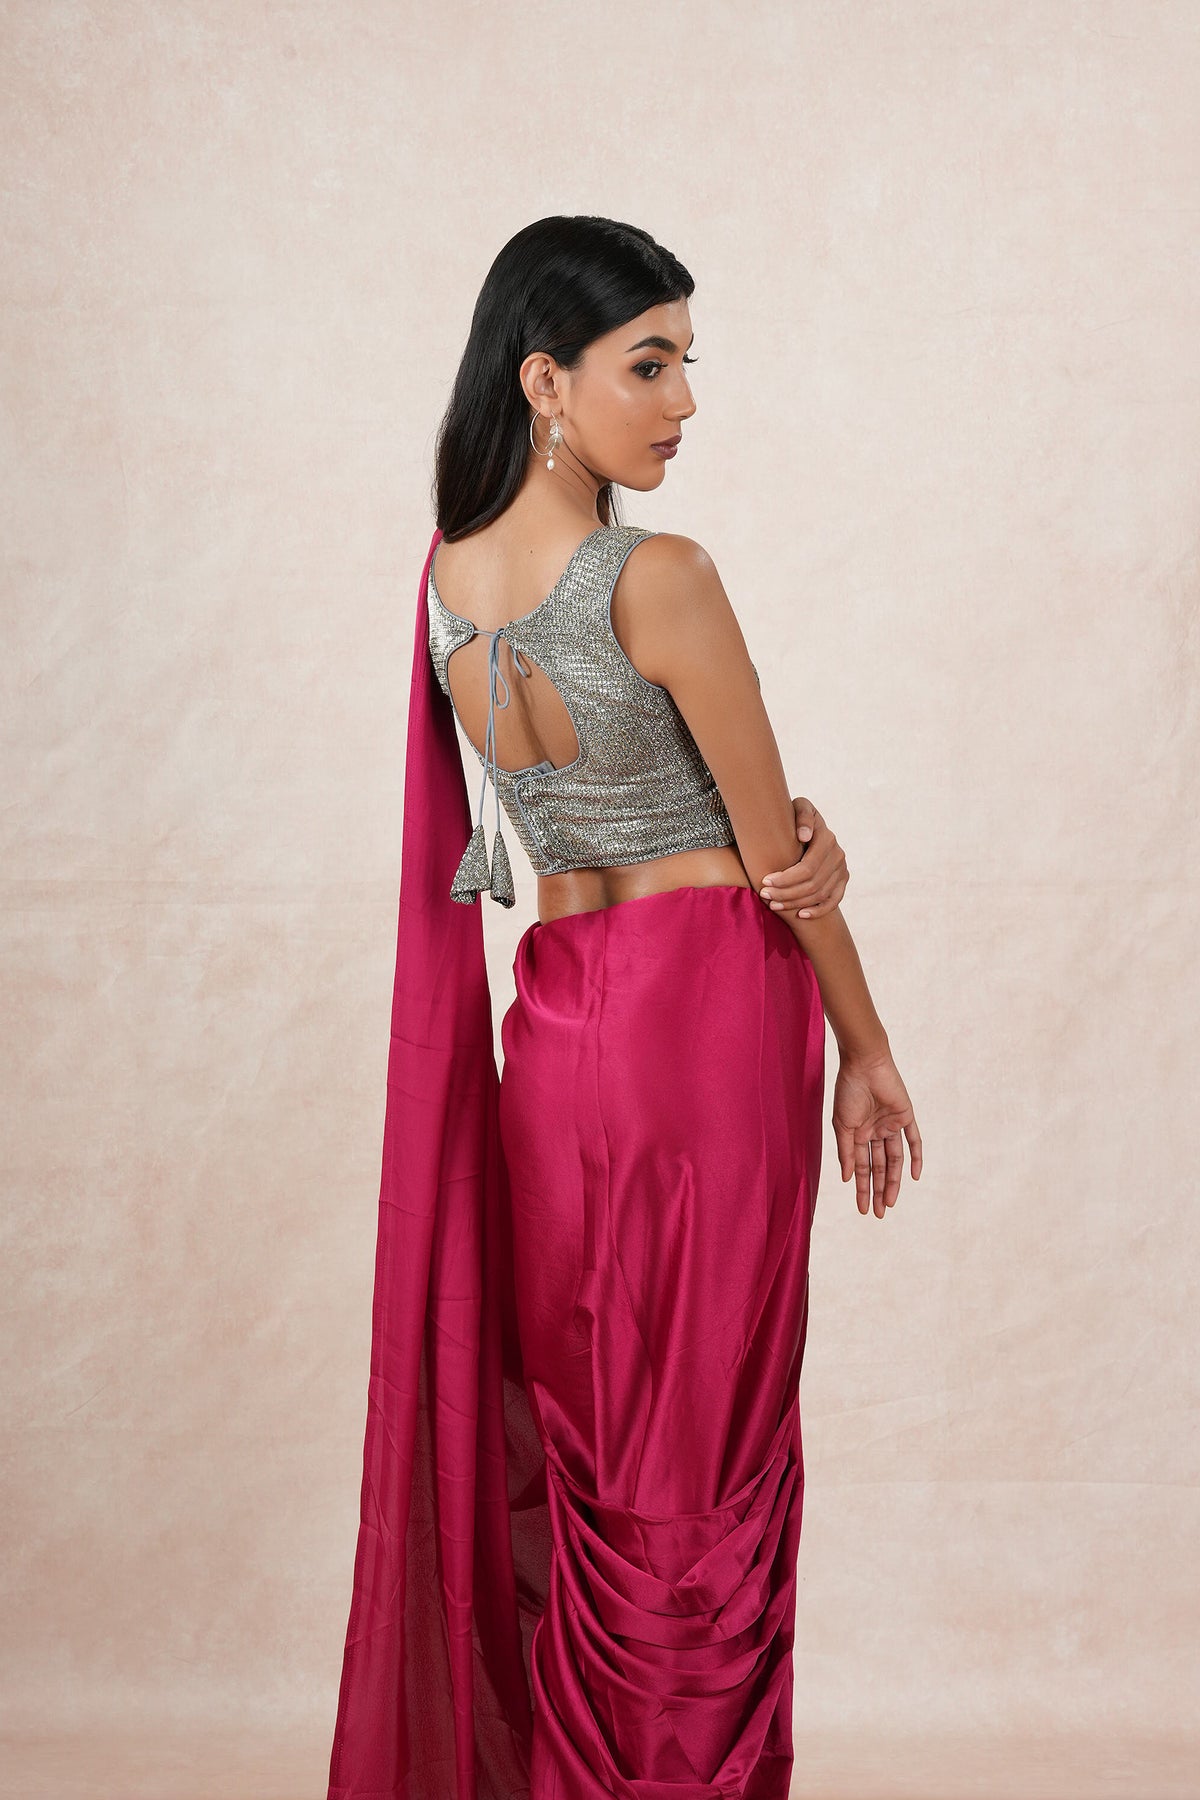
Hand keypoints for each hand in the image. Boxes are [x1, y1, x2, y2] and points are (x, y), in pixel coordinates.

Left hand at [759, 797, 848, 918]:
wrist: (809, 825)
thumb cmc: (796, 816)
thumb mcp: (798, 808)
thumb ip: (801, 816)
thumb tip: (804, 836)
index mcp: (827, 838)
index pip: (806, 868)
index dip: (785, 878)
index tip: (764, 881)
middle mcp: (838, 854)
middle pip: (812, 884)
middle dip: (785, 893)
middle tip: (764, 895)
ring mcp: (842, 869)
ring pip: (820, 894)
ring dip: (795, 903)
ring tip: (773, 905)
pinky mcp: (843, 880)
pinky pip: (834, 900)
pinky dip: (818, 910)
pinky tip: (801, 915)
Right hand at [831, 1047, 922, 1216]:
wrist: (864, 1064)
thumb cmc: (848, 1091)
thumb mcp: (843, 1125)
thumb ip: (846, 1152)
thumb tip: (845, 1178)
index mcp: (857, 1134)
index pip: (861, 1167)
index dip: (861, 1188)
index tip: (862, 1209)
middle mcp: (875, 1132)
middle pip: (879, 1167)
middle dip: (877, 1190)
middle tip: (879, 1213)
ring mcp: (891, 1125)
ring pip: (895, 1159)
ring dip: (893, 1180)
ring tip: (890, 1202)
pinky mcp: (905, 1116)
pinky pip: (914, 1140)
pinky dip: (915, 1157)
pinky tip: (914, 1176)